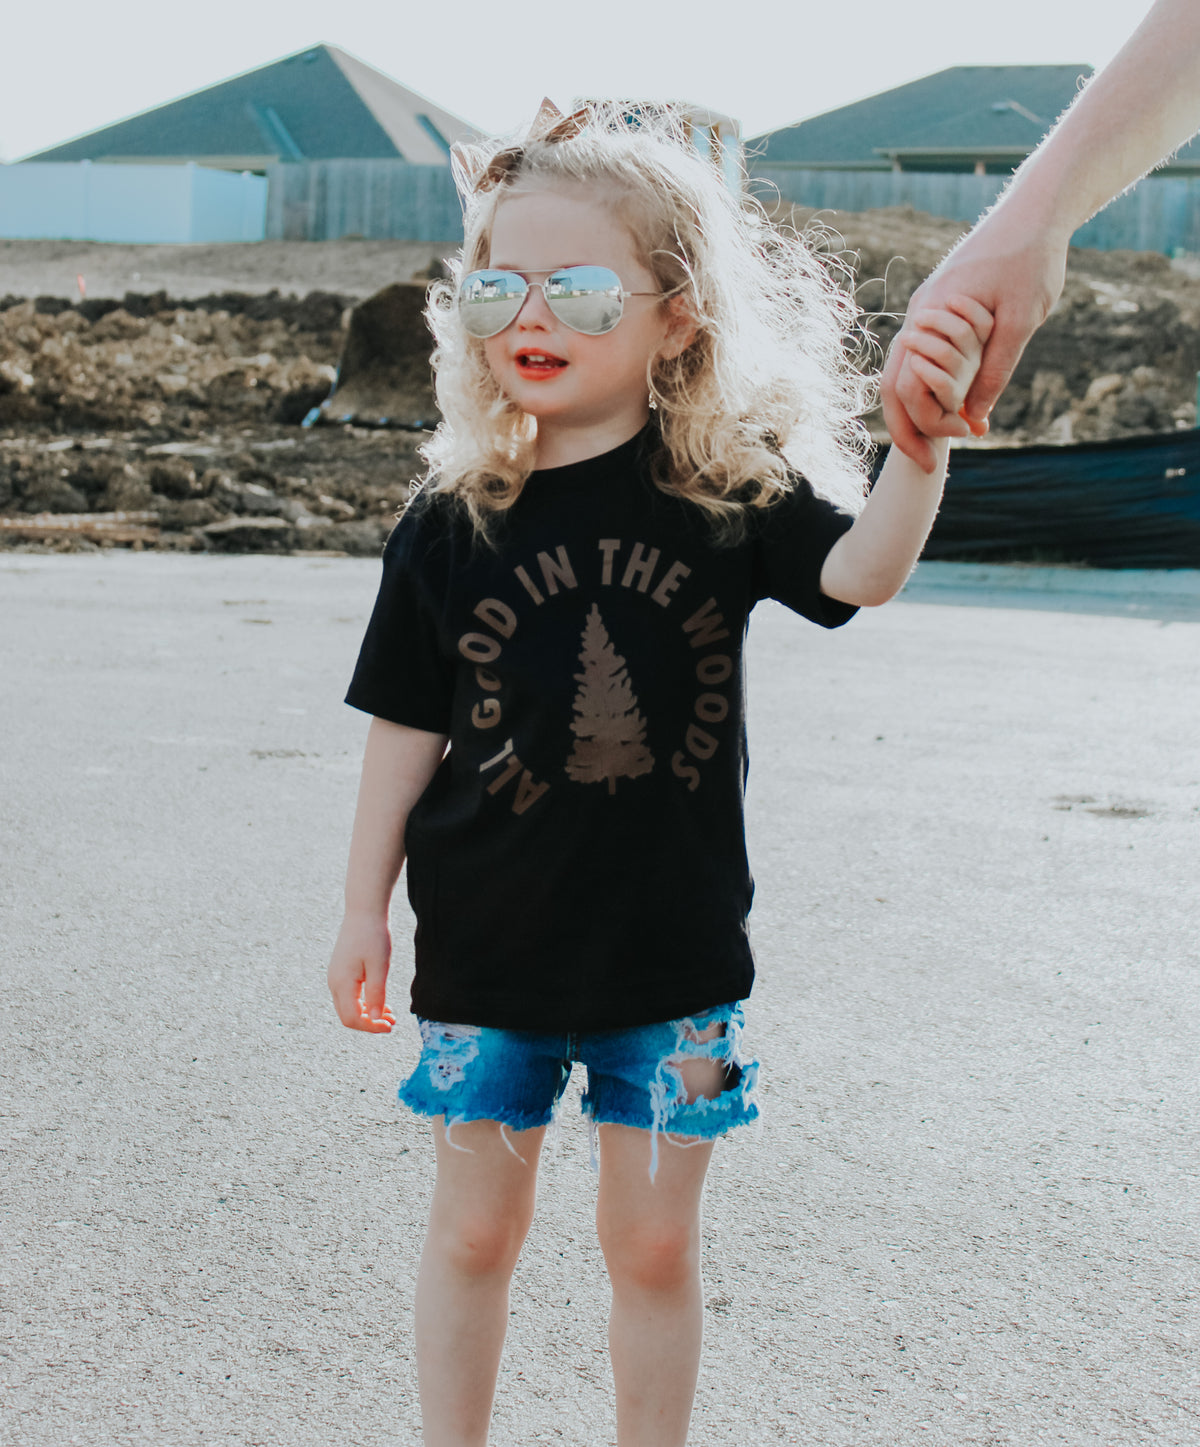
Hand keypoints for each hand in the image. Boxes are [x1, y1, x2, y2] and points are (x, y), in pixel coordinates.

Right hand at [327, 911, 395, 1032]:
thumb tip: (374, 1018)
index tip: (390, 1026)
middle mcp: (334, 983)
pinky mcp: (341, 972)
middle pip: (348, 1016)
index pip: (352, 1019)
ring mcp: (336, 977)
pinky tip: (381, 1002)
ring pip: (349, 1007)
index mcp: (342, 983)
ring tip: (390, 1014)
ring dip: (368, 1014)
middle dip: (369, 1024)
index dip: (371, 1027)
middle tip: (392, 1022)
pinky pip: (350, 996)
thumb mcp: (380, 966)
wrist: (364, 911)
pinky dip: (364, 1003)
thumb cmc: (374, 936)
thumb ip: (376, 994)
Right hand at [882, 212, 1068, 469]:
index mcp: (931, 316)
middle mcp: (919, 314)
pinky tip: (947, 404)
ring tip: (936, 442)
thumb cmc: (1030, 259)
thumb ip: (994, 370)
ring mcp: (926, 310)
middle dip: (909, 427)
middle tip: (928, 464)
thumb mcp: (1021, 321)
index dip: (921, 424)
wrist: (1034, 211)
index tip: (948, 448)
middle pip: (894, 383)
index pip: (905, 386)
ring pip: (905, 370)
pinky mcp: (939, 306)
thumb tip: (973, 417)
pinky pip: (922, 355)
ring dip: (917, 409)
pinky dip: (929, 386)